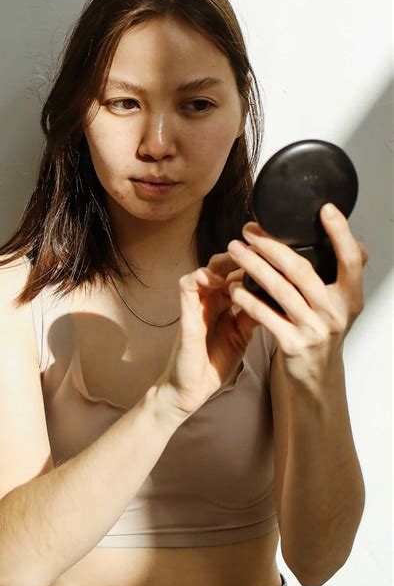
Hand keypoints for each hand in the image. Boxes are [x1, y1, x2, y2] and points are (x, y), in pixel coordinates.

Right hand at [155, 253, 265, 422]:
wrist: (193, 389)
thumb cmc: (215, 363)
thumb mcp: (242, 335)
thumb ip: (254, 314)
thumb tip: (277, 295)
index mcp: (225, 303)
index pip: (239, 273)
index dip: (255, 262)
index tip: (275, 255)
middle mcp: (211, 299)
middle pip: (225, 265)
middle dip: (243, 255)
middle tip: (261, 248)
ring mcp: (197, 304)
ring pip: (207, 269)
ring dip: (224, 262)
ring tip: (242, 257)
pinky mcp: (185, 313)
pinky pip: (187, 286)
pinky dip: (201, 277)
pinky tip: (217, 279)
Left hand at [226, 203, 368, 384]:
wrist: (315, 377)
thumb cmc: (320, 329)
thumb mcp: (338, 303)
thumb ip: (338, 273)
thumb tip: (341, 232)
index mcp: (351, 297)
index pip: (352, 260)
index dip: (341, 233)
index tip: (326, 209)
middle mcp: (336, 312)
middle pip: (302, 270)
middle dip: (272, 246)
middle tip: (249, 231)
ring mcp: (314, 330)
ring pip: (279, 290)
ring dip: (253, 266)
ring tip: (235, 250)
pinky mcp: (292, 345)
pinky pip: (264, 315)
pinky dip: (247, 298)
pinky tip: (234, 286)